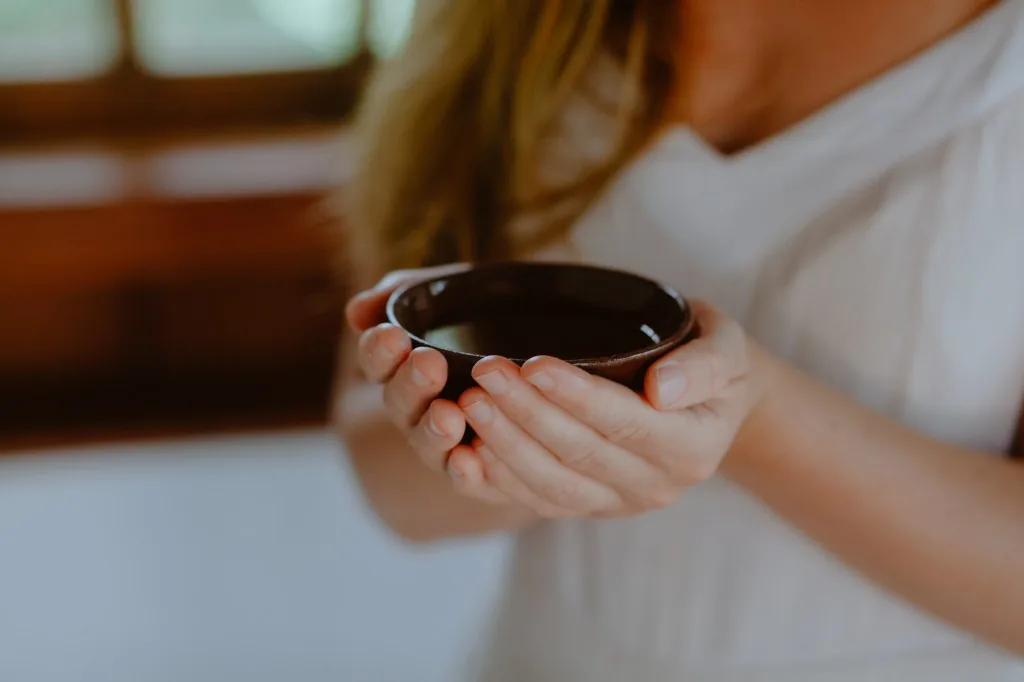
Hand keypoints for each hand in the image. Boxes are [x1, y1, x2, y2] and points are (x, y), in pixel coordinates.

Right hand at [346, 265, 516, 504]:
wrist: (544, 354)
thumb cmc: (487, 318)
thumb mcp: (451, 291)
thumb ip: (404, 293)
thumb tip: (356, 311)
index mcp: (402, 367)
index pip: (378, 359)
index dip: (379, 350)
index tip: (393, 334)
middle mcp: (417, 410)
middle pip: (399, 402)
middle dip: (412, 383)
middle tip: (429, 364)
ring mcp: (446, 443)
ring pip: (429, 443)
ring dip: (434, 430)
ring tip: (449, 416)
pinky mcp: (481, 472)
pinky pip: (465, 478)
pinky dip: (463, 472)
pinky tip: (469, 460)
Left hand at [457, 302, 761, 517]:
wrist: (708, 406)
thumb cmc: (710, 363)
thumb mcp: (726, 349)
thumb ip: (702, 367)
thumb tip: (661, 389)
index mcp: (692, 447)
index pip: (626, 423)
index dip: (578, 397)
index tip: (533, 364)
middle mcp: (655, 485)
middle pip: (579, 453)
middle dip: (527, 413)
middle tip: (486, 372)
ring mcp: (619, 503)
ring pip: (551, 483)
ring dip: (505, 443)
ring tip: (468, 402)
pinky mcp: (588, 505)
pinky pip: (537, 500)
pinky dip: (499, 477)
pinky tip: (467, 447)